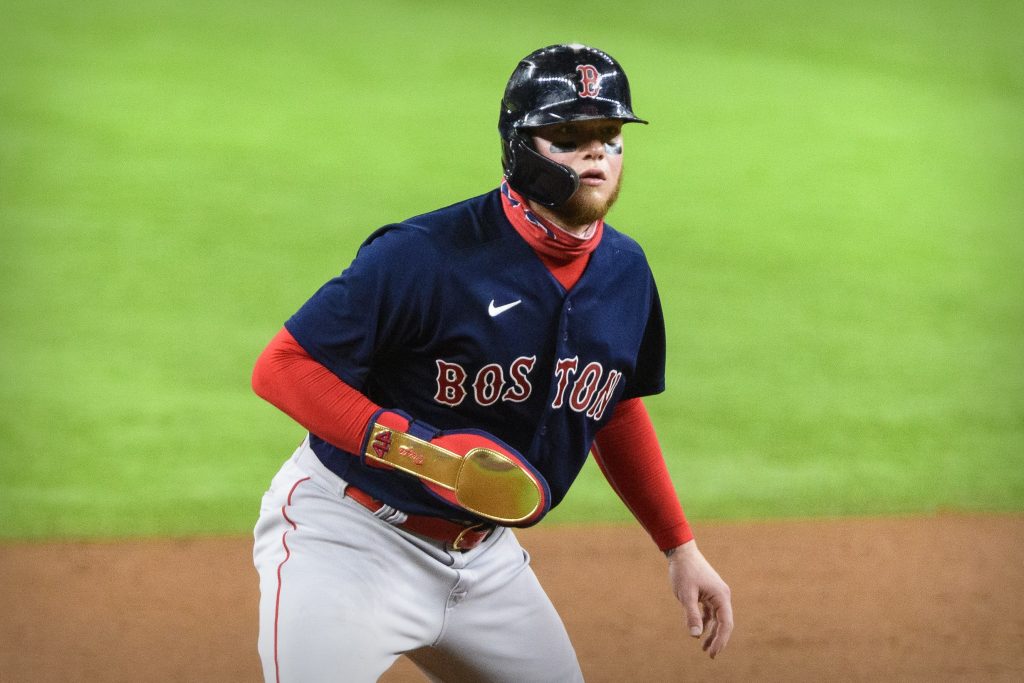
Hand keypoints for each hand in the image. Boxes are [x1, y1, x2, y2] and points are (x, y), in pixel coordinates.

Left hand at [666, 539, 732, 657]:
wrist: (681, 552)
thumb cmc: (684, 571)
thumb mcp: (686, 595)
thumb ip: (691, 615)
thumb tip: (696, 635)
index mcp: (721, 596)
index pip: (726, 623)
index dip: (721, 640)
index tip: (713, 653)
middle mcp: (722, 596)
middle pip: (724, 623)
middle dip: (718, 639)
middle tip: (710, 655)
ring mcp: (716, 594)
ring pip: (717, 619)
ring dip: (712, 633)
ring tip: (704, 648)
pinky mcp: (708, 593)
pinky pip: (710, 612)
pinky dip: (706, 622)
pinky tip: (699, 632)